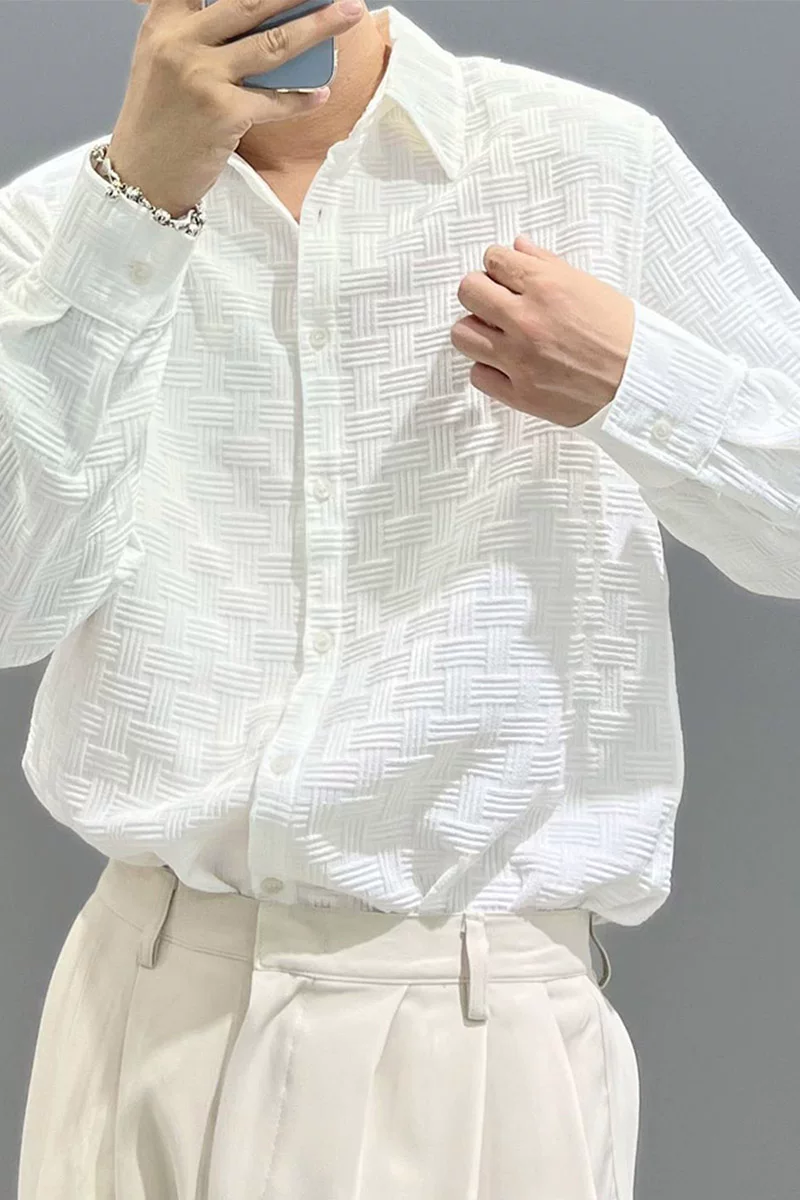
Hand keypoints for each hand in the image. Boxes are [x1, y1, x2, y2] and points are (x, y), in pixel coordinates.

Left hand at [450, 236, 634, 427]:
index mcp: (546, 286)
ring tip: (499, 336)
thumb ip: (547, 265)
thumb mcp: (590, 286)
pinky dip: (490, 369)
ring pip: (462, 334)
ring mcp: (519, 359)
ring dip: (478, 331)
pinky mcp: (519, 393)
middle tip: (497, 304)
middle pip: (468, 292)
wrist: (642, 383)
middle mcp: (526, 320)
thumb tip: (518, 247)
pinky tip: (509, 365)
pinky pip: (478, 375)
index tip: (507, 277)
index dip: (499, 266)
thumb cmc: (623, 333)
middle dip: (481, 293)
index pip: (493, 259)